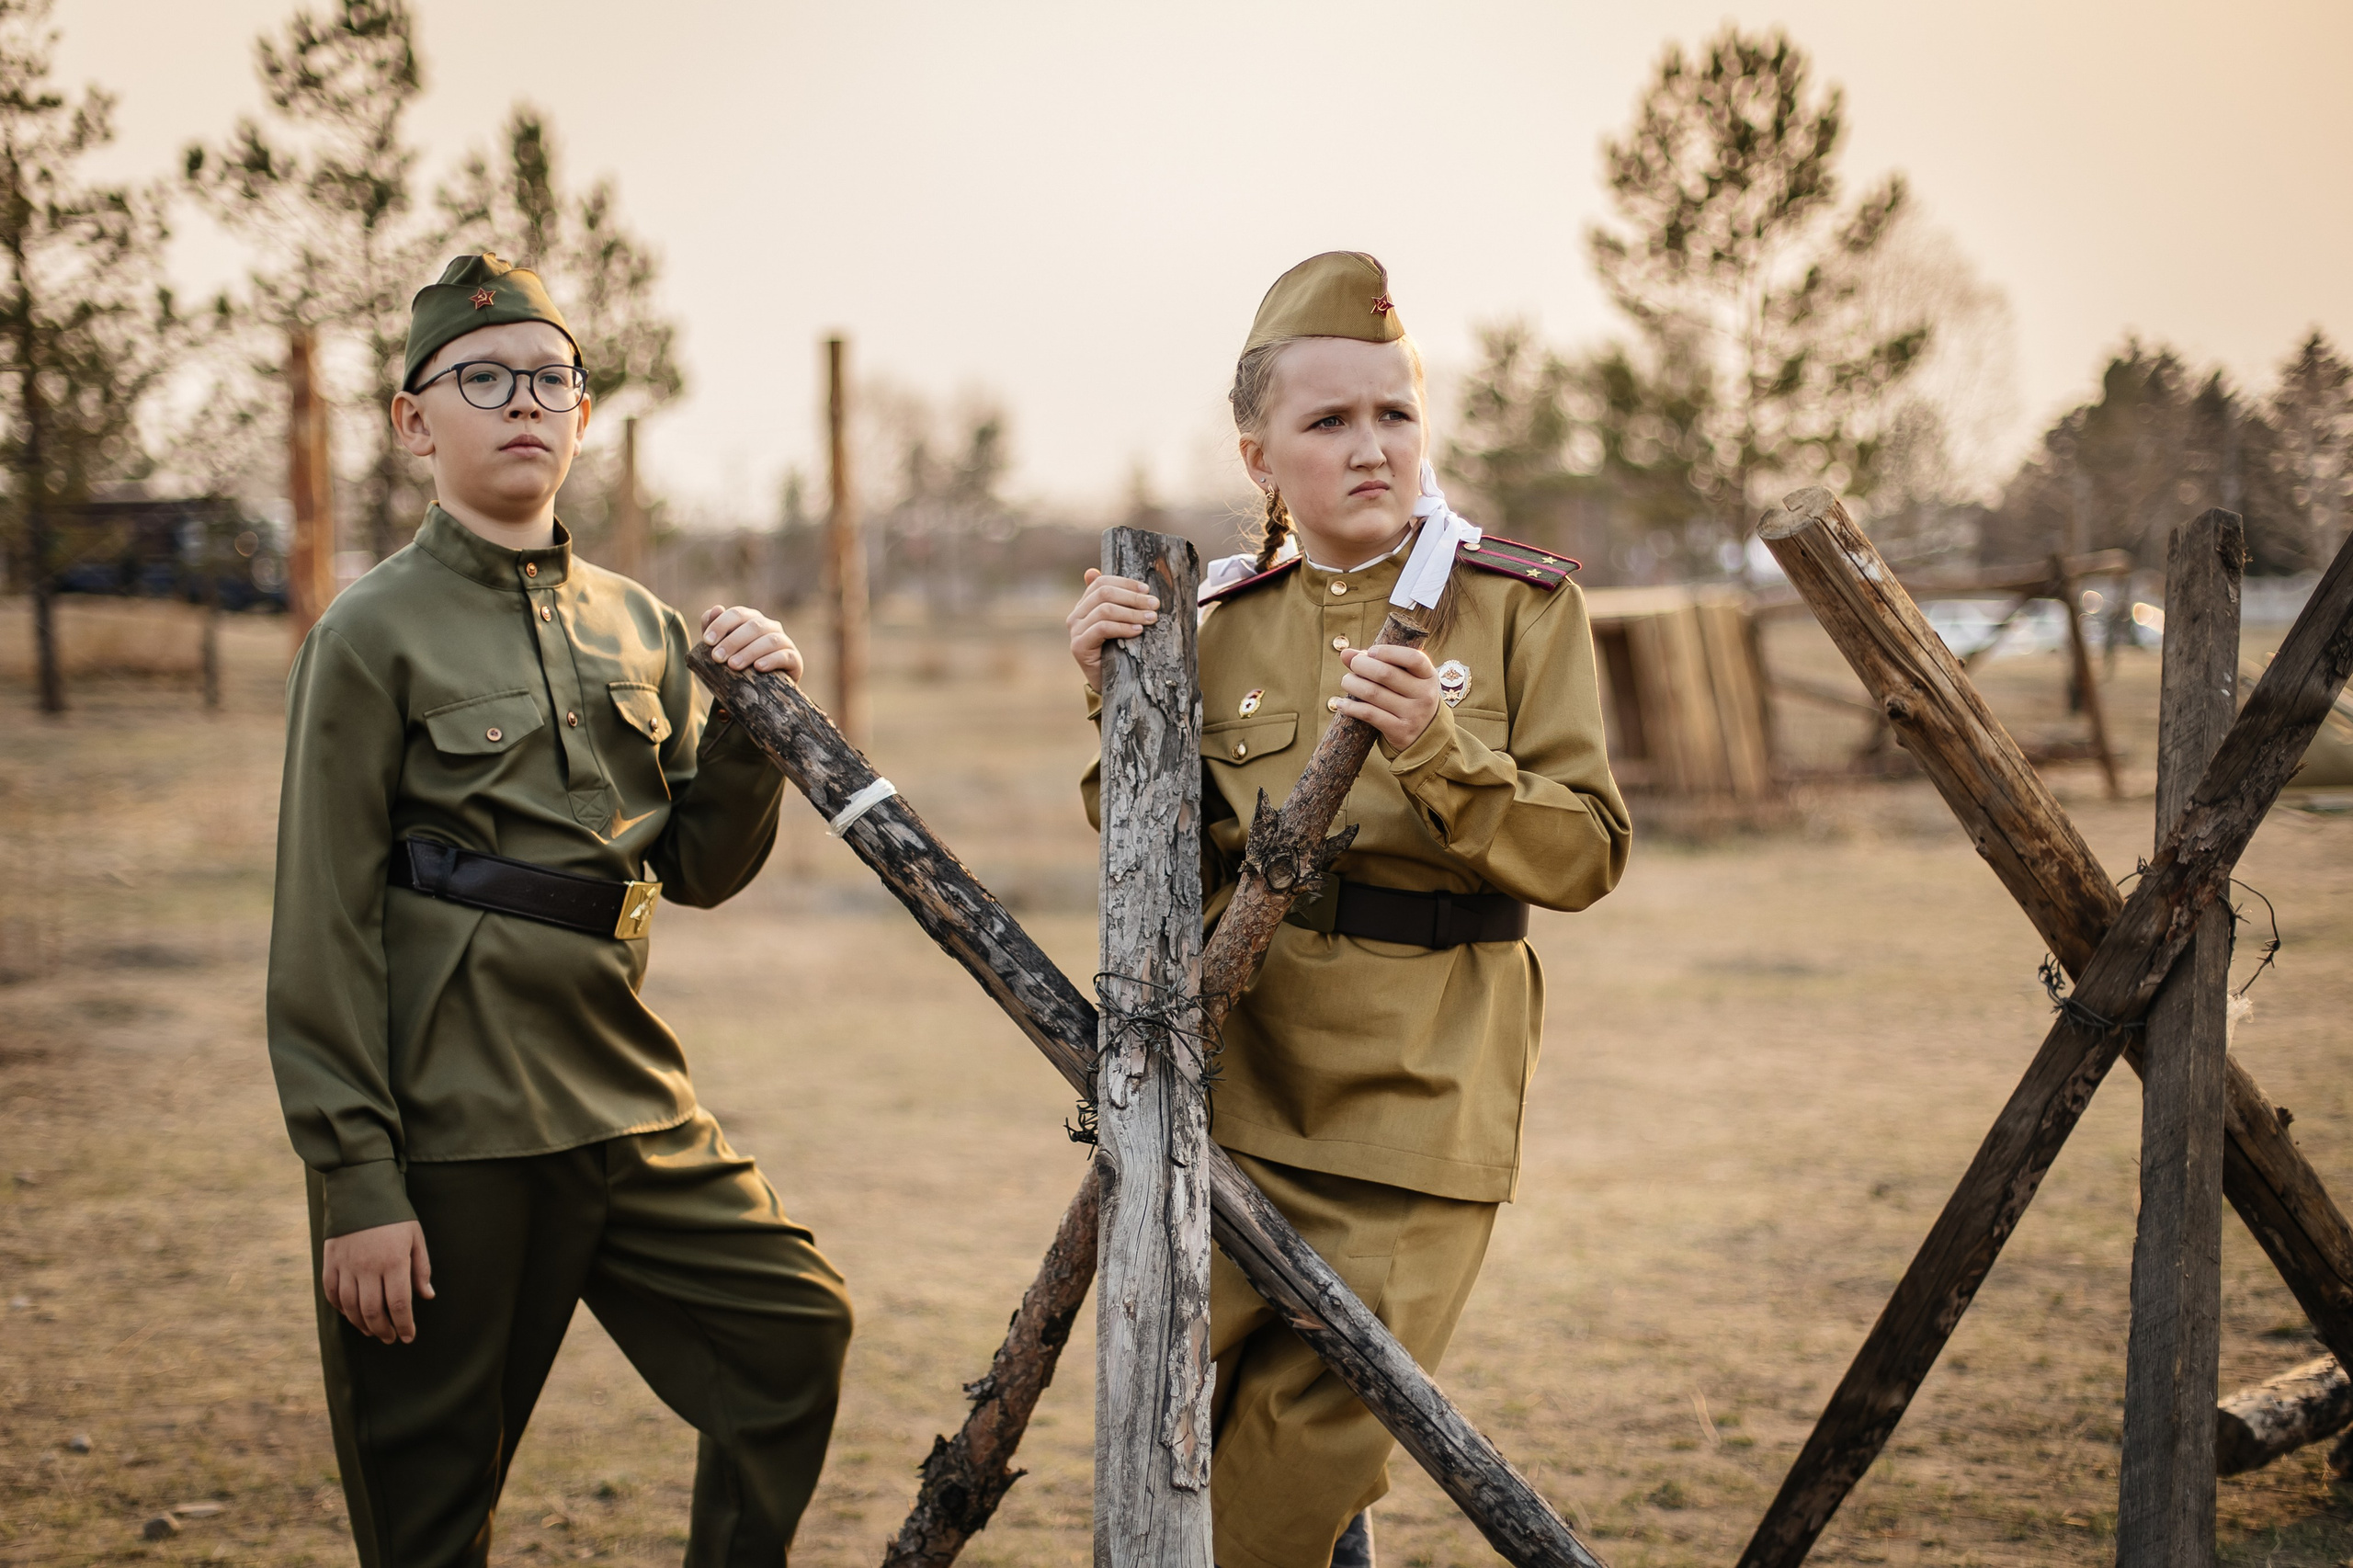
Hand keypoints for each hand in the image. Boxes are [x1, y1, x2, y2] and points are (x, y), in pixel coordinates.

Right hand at [321, 1220, 433, 1344]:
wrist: (361, 1191)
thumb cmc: (394, 1216)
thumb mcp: (415, 1238)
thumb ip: (421, 1269)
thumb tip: (427, 1296)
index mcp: (393, 1261)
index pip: (399, 1304)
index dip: (404, 1324)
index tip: (408, 1337)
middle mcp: (367, 1267)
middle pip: (373, 1311)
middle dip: (384, 1330)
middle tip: (391, 1338)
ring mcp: (346, 1266)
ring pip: (351, 1307)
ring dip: (362, 1324)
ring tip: (374, 1331)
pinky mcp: (330, 1262)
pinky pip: (332, 1293)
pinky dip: (341, 1309)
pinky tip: (352, 1314)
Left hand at [702, 605, 802, 679]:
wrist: (759, 689)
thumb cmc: (737, 663)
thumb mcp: (722, 647)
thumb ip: (713, 628)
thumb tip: (715, 609)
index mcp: (751, 619)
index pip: (738, 614)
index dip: (721, 624)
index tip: (707, 641)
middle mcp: (770, 626)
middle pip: (753, 626)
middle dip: (733, 641)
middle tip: (717, 657)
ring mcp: (784, 641)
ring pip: (769, 640)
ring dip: (749, 652)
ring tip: (733, 665)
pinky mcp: (794, 659)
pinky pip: (785, 656)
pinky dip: (771, 660)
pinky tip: (758, 668)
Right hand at [1066, 569, 1159, 690]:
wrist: (1110, 683)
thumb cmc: (1118, 651)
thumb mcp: (1119, 623)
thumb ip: (1118, 602)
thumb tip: (1099, 572)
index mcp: (1084, 605)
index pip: (1101, 583)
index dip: (1125, 583)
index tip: (1147, 589)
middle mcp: (1076, 615)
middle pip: (1104, 593)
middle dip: (1133, 597)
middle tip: (1154, 604)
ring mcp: (1075, 631)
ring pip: (1105, 610)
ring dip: (1132, 613)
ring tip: (1151, 618)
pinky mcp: (1079, 646)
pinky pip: (1102, 628)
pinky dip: (1123, 627)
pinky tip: (1138, 631)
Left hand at [1338, 645, 1440, 749]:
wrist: (1425, 734)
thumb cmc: (1408, 697)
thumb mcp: (1405, 678)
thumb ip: (1378, 662)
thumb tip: (1345, 653)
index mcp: (1428, 676)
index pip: (1413, 658)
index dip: (1388, 652)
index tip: (1371, 652)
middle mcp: (1424, 695)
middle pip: (1385, 674)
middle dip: (1361, 665)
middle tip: (1353, 664)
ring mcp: (1413, 714)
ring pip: (1373, 693)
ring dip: (1352, 684)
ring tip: (1346, 681)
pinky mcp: (1400, 731)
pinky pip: (1369, 714)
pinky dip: (1351, 707)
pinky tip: (1342, 703)